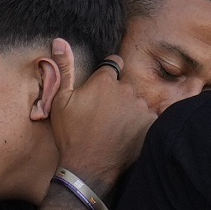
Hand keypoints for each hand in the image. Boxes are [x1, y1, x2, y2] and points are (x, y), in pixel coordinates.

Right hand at [49, 39, 154, 197]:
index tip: (104, 86)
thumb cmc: (72, 135)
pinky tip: (129, 136)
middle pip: (126, 86)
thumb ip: (64, 69)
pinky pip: (150, 117)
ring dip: (131, 111)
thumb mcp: (60, 101)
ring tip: (117, 129)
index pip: (114, 63)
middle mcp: (125, 89)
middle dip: (119, 96)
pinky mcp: (150, 124)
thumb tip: (60, 41)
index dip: (109, 73)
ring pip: (138, 102)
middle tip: (106, 116)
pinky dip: (142, 125)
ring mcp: (140, 107)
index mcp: (104, 81)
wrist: (89, 168)